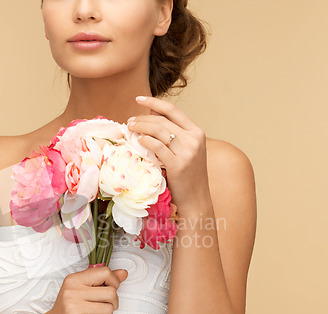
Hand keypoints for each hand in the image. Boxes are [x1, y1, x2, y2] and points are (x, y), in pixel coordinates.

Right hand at [44, 266, 127, 313]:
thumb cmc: (67, 311)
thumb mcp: (82, 291)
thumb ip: (102, 281)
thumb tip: (123, 273)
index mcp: (74, 279)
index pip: (105, 272)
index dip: (114, 282)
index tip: (110, 290)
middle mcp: (72, 291)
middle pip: (111, 292)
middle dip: (113, 304)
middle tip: (104, 309)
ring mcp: (73, 307)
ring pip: (109, 310)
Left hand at [127, 95, 211, 214]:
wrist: (197, 200)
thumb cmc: (187, 176)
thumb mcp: (186, 151)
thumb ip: (173, 133)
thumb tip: (151, 114)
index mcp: (197, 132)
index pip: (173, 110)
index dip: (154, 102)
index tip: (139, 99)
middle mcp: (194, 139)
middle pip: (163, 120)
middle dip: (142, 118)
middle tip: (130, 121)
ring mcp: (187, 152)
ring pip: (158, 130)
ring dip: (141, 127)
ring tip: (130, 129)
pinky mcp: (178, 164)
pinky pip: (157, 146)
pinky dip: (145, 140)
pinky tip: (138, 140)